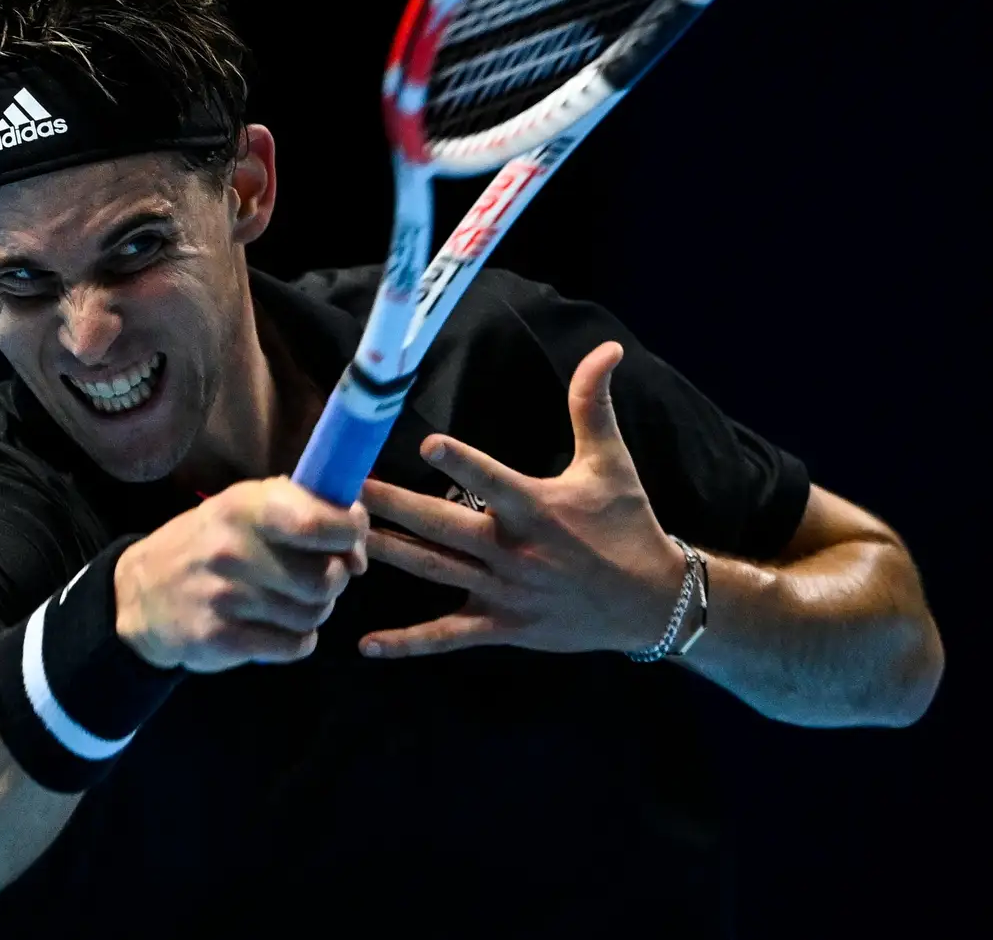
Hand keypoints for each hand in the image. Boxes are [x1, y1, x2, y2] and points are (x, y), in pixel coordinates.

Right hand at [115, 477, 370, 672]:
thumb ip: (304, 510)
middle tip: (310, 576)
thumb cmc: (211, 543)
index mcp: (245, 506)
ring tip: (285, 601)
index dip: (350, 534)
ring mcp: (224, 596)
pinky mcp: (221, 638)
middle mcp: (232, 549)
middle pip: (326, 579)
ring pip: (314, 615)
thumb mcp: (245, 506)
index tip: (348, 540)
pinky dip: (296, 640)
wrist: (142, 593)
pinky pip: (295, 646)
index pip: (320, 523)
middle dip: (332, 580)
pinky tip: (273, 627)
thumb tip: (357, 546)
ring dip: (311, 612)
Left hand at [356, 341, 687, 658]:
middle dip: (394, 506)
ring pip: (434, 570)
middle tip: (349, 489)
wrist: (653, 604)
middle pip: (443, 527)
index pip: (493, 481)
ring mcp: (505, 593)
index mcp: (537, 509)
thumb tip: (608, 347)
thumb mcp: (611, 464)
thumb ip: (593, 405)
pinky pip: (449, 635)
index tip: (426, 444)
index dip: (463, 463)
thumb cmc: (627, 526)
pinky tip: (366, 645)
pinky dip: (409, 642)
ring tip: (340, 539)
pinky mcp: (502, 626)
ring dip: (386, 554)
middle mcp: (515, 551)